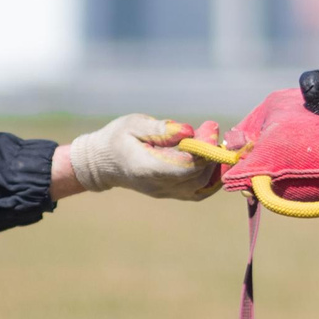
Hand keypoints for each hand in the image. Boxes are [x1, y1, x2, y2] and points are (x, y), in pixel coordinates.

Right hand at [63, 114, 222, 200]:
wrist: (102, 163)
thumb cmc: (117, 138)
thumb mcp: (134, 125)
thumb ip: (161, 129)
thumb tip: (188, 131)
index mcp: (147, 167)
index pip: (185, 166)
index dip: (203, 148)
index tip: (210, 127)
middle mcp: (158, 185)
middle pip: (197, 176)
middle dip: (212, 153)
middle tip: (213, 130)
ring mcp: (165, 192)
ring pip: (202, 186)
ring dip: (214, 166)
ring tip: (215, 143)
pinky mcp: (170, 193)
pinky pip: (198, 192)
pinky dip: (212, 180)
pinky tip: (215, 162)